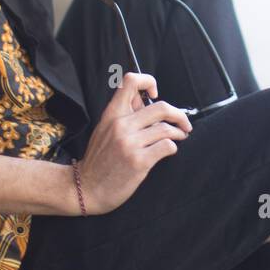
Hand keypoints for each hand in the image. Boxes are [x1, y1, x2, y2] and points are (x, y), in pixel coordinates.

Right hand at [73, 71, 193, 214]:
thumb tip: (146, 98)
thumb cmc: (99, 160)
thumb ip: (124, 114)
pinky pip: (166, 146)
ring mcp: (130, 143)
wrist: (86, 188)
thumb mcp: (105, 130)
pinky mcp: (139, 161)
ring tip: (181, 136)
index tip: (155, 94)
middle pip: (161, 107)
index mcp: (112, 114)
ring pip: (166, 128)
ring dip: (179, 132)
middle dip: (179, 115)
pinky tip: (169, 150)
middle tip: (184, 123)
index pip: (130, 82)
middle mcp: (121, 125)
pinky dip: (173, 147)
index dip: (148, 81)